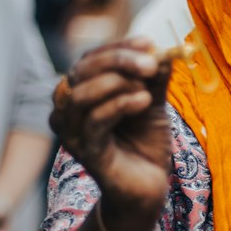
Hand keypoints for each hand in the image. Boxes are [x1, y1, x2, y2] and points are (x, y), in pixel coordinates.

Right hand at [51, 41, 175, 230]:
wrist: (148, 186)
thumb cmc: (144, 143)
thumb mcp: (151, 102)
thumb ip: (153, 78)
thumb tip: (161, 49)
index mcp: (82, 91)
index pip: (91, 58)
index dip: (119, 47)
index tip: (149, 43)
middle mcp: (68, 109)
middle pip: (82, 70)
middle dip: (119, 61)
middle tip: (151, 62)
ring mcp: (72, 132)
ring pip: (82, 94)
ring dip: (117, 83)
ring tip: (146, 90)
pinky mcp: (84, 152)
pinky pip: (95, 121)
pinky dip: (120, 105)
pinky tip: (143, 101)